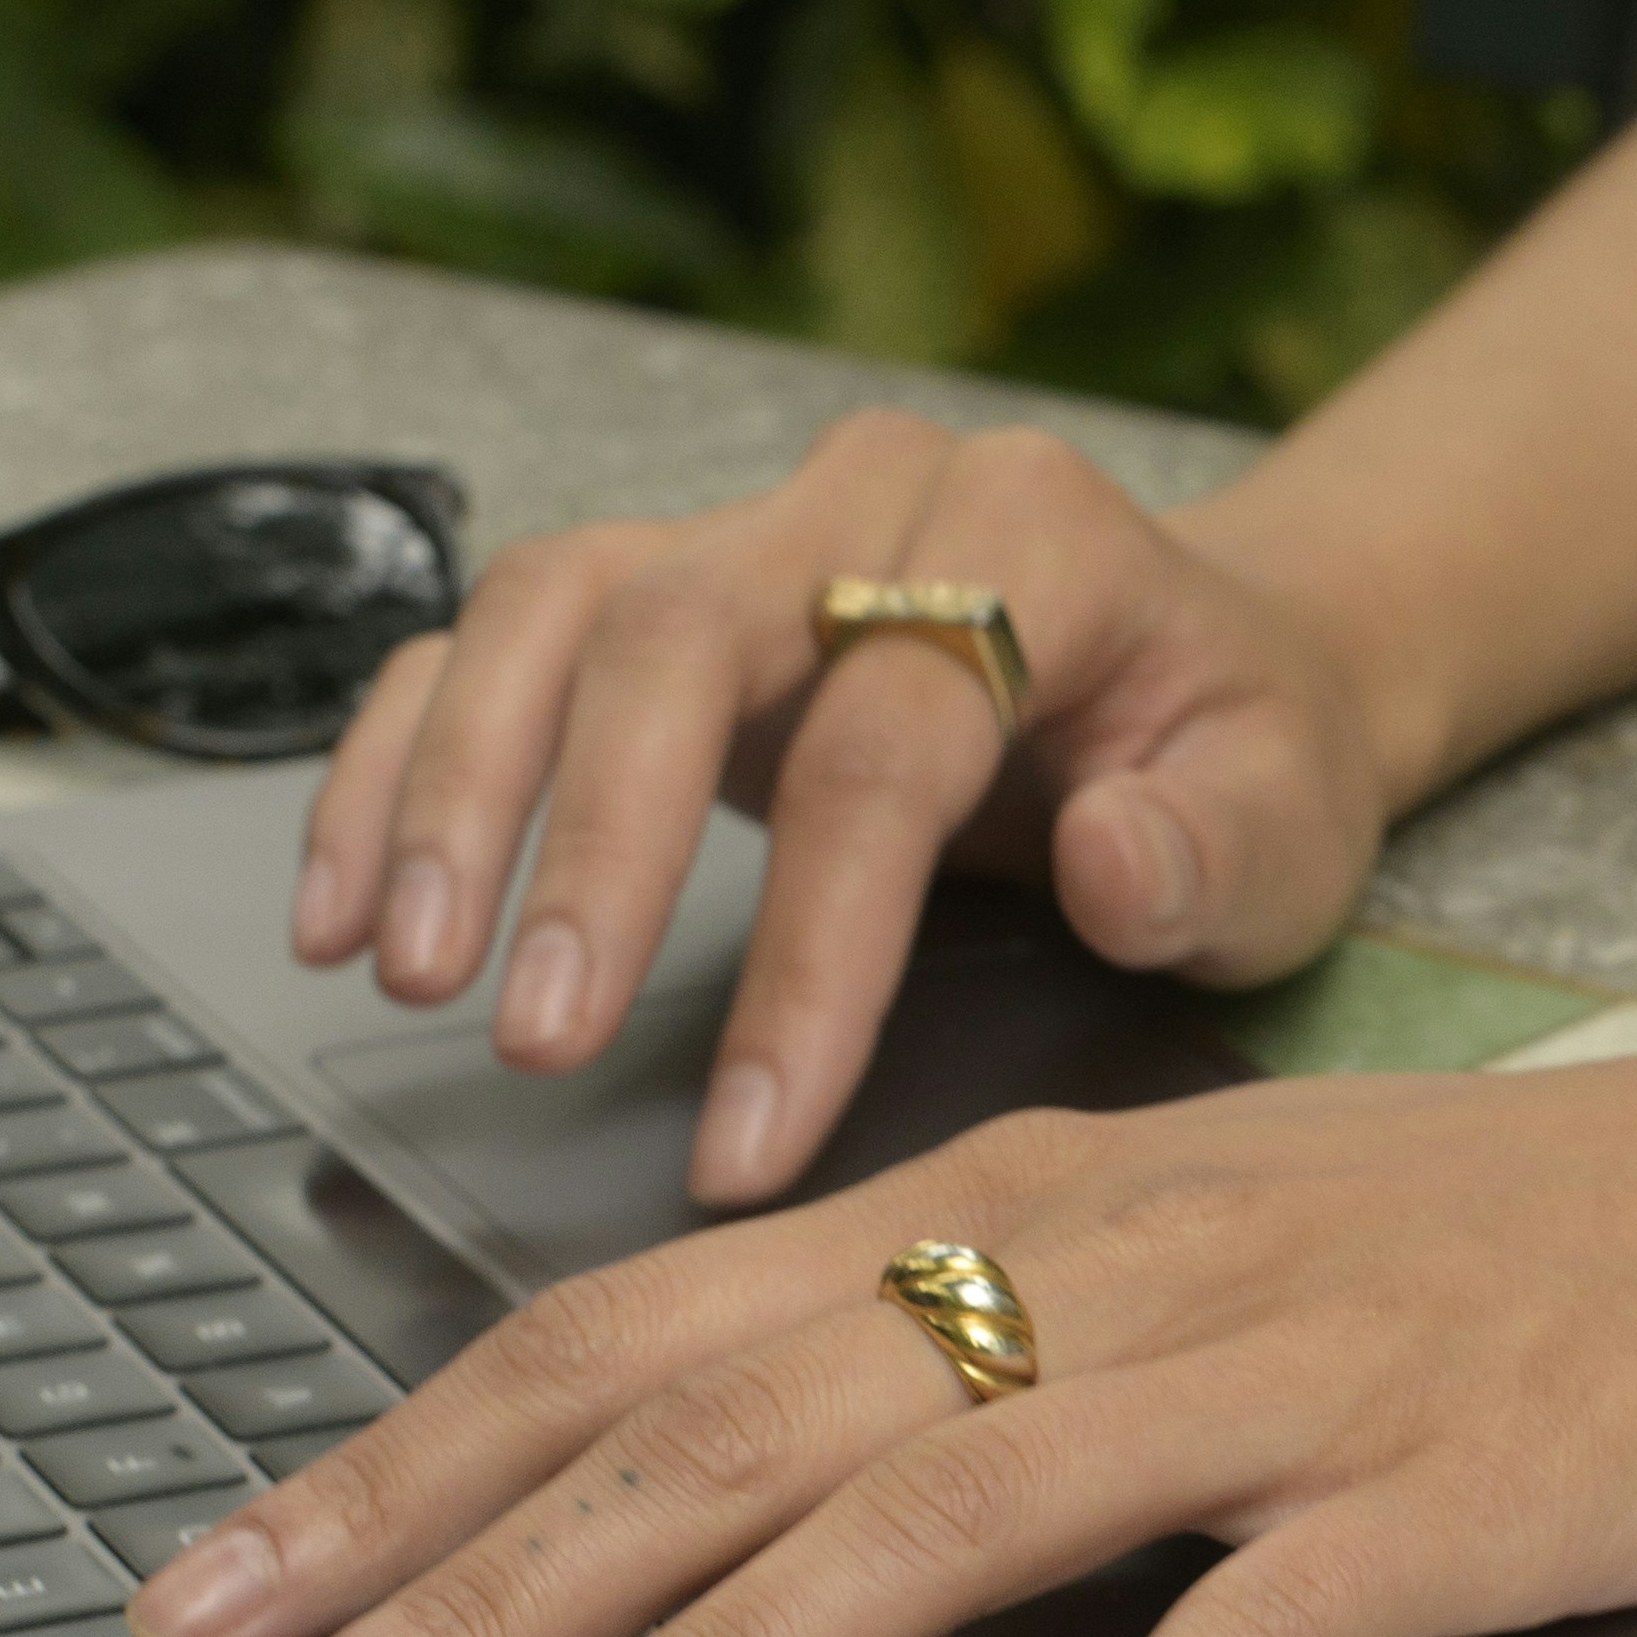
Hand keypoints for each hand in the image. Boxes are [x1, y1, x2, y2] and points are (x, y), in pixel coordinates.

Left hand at [122, 1006, 1636, 1636]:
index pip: (642, 1330)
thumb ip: (986, 1367)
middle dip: (456, 1595)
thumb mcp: (1216, 1263)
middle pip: (724, 1424)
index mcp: (1033, 1209)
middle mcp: (1123, 1270)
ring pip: (938, 1518)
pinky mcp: (1468, 1491)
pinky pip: (1261, 1636)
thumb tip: (733, 1522)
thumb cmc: (1539, 1249)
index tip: (205, 1595)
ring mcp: (1296, 1379)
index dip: (402, 1467)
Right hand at [291, 407, 1399, 1203]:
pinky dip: (396, 763)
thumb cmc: (1239, 758)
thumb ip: (1214, 852)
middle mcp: (870, 502)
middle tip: (535, 1040)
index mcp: (1038, 535)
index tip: (752, 1135)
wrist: (1213, 664)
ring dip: (451, 789)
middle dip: (591, 849)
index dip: (811, 948)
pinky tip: (342, 906)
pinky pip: (490, 642)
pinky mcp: (657, 593)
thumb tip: (1107, 860)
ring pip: (550, 608)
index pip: (889, 742)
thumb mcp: (1294, 823)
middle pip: (678, 633)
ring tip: (399, 972)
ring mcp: (748, 531)